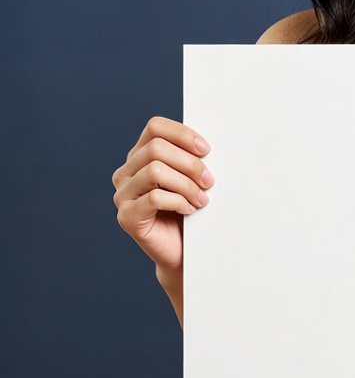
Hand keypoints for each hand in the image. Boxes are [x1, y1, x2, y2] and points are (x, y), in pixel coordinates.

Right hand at [113, 116, 212, 279]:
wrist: (183, 250)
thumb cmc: (191, 209)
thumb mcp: (192, 177)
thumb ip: (191, 157)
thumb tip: (206, 145)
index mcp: (140, 156)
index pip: (155, 127)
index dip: (182, 134)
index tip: (206, 150)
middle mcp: (126, 172)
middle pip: (157, 149)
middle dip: (190, 164)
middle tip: (209, 182)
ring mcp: (122, 195)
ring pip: (155, 171)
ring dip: (187, 184)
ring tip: (202, 198)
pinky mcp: (127, 217)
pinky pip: (154, 198)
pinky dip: (179, 201)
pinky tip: (190, 209)